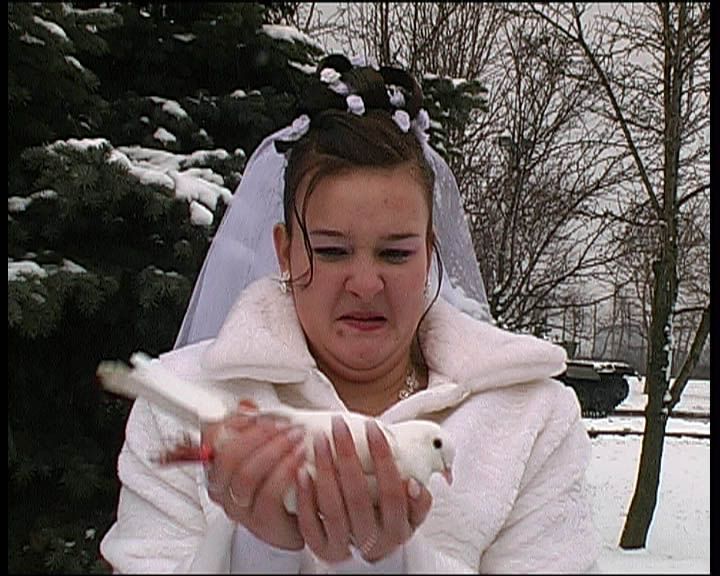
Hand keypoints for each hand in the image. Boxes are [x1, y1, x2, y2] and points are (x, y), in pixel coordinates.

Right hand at [203, 401, 307, 549]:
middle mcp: (224, 489)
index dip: (231, 423)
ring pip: (246, 476)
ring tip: (297, 439)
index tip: (254, 413)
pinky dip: (286, 473)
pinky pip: (268, 495)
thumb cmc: (280, 483)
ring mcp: (241, 508)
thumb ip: (253, 426)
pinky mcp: (263, 522)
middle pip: (227, 458)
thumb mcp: (264, 447)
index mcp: (218, 467)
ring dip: (275, 451)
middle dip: (259, 435)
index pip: (209, 440)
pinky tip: (300, 461)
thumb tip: (247, 406)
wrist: (297, 521)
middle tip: (284, 426)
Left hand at [294, 416, 431, 563]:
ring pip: (332, 508)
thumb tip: (412, 482)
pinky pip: (309, 524)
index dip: (383, 459)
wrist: (369, 547)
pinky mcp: (321, 548)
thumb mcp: (412, 512)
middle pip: (358, 497)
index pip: (392, 492)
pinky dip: (305, 497)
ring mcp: (345, 546)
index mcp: (397, 529)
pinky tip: (302, 471)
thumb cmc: (389, 518)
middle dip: (348, 456)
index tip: (373, 428)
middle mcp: (372, 540)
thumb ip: (419, 500)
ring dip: (325, 471)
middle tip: (339, 426)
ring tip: (320, 440)